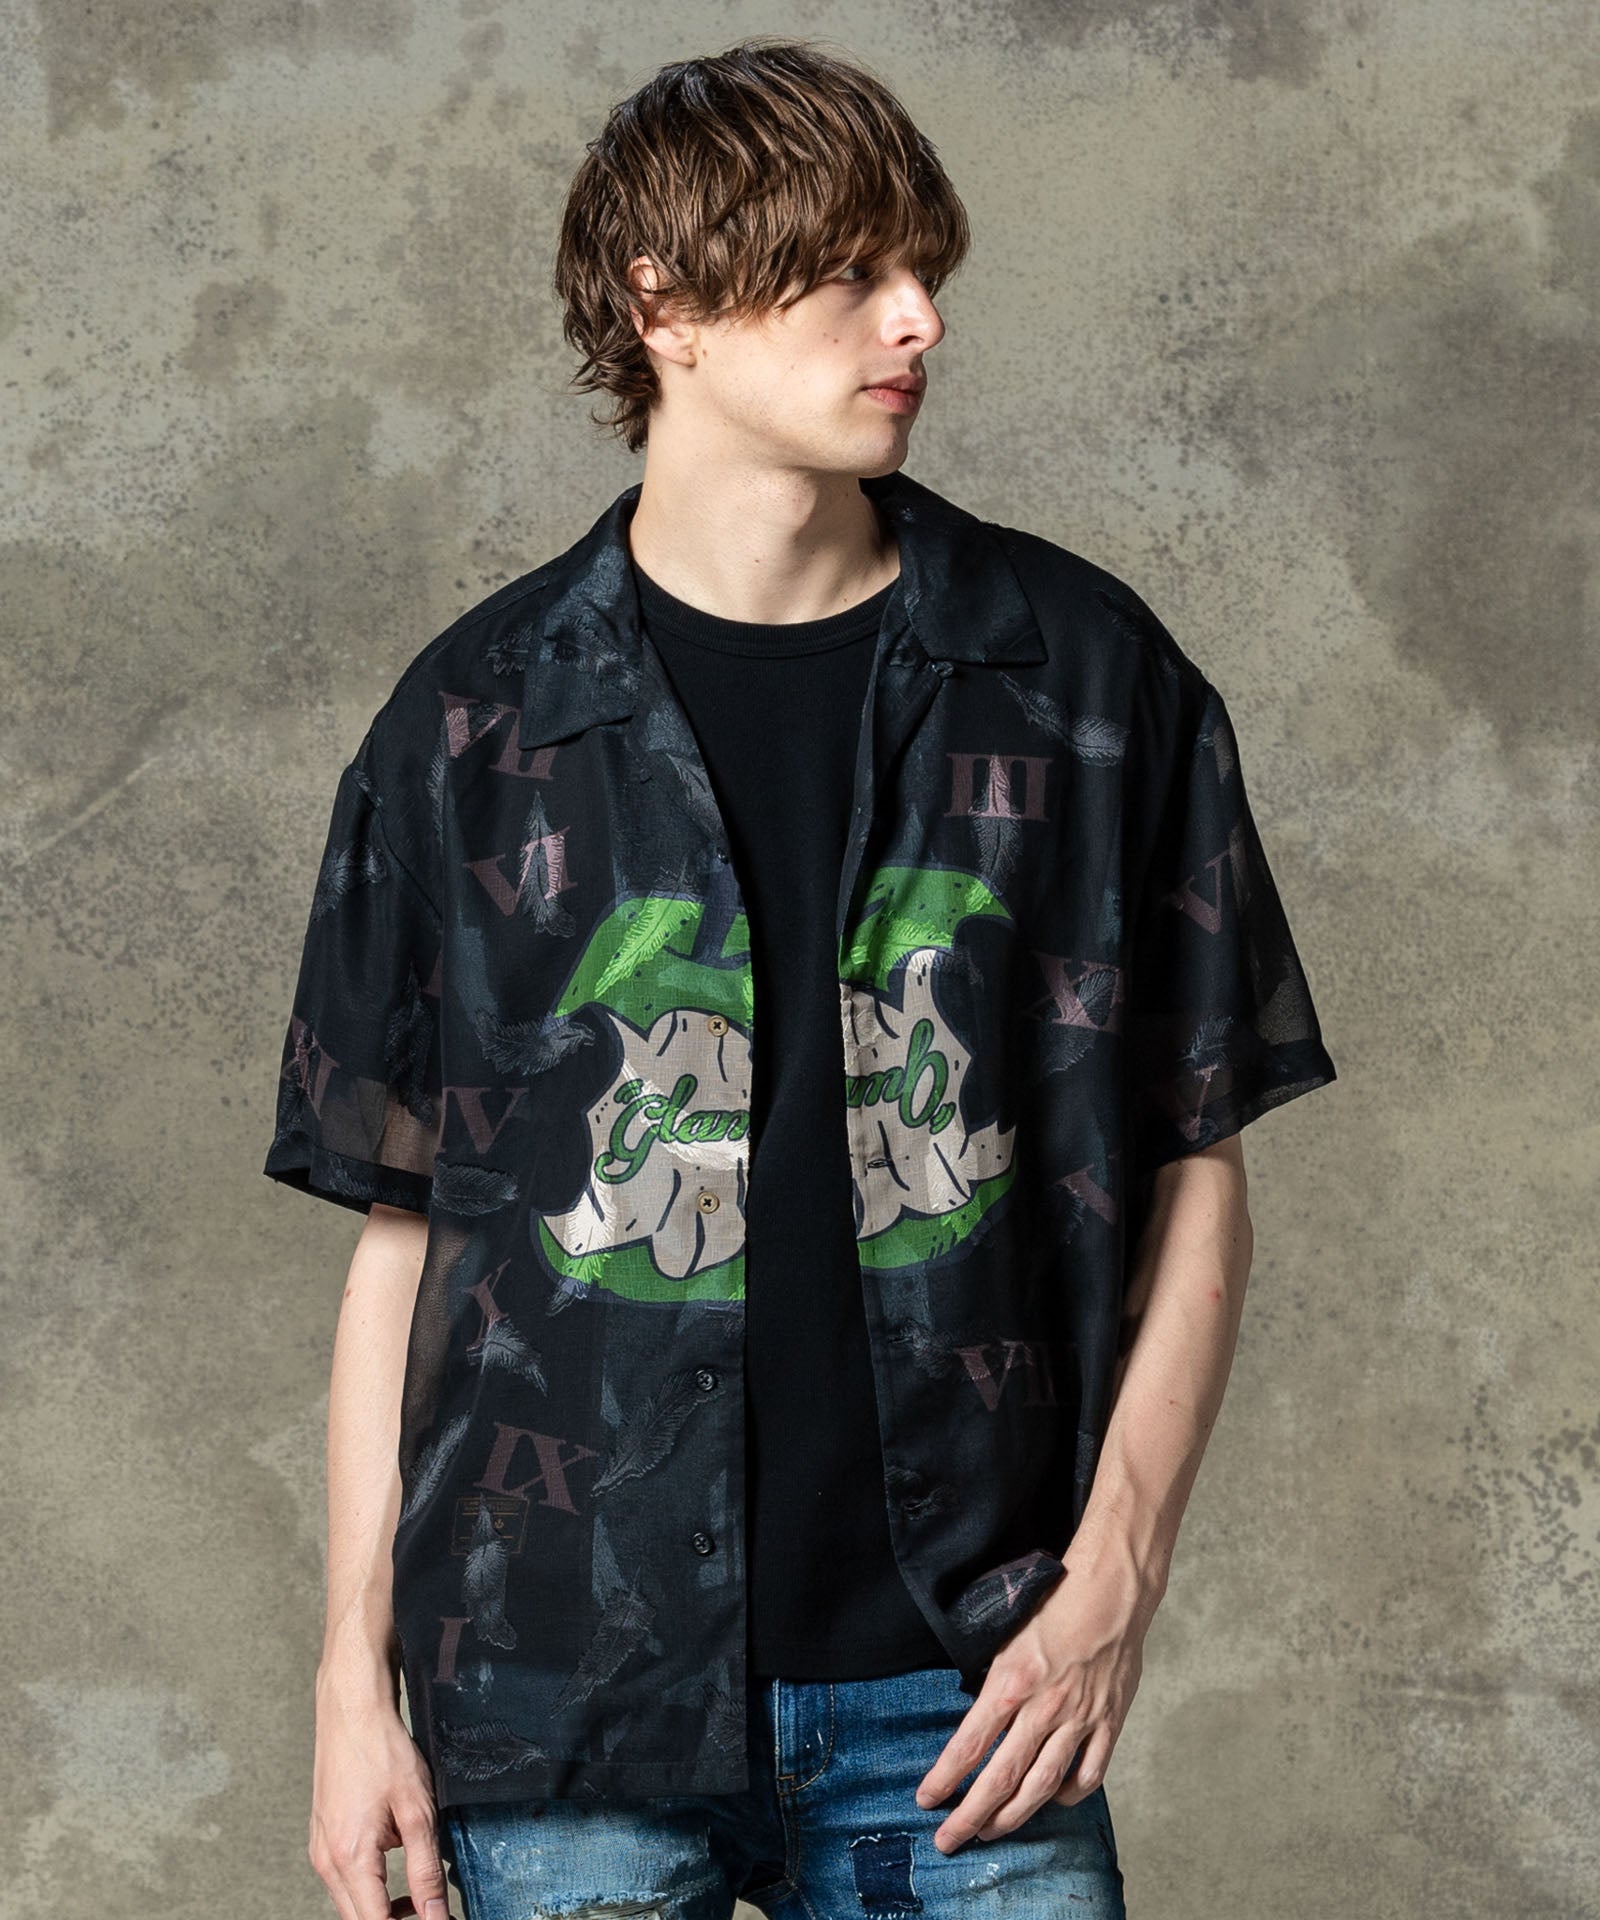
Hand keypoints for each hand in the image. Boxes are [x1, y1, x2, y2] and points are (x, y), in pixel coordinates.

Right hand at [308, 1655, 451, 1919]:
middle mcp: (327, 1861)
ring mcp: (320, 1850)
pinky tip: (394, 1871)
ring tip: (418, 1898)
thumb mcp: (417, 1810)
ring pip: (350, 1904)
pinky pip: (344, 1881)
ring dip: (381, 1910)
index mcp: (349, 1858)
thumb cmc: (381, 1749)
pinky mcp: (322, 1838)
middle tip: (430, 1913)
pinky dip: (369, 1888)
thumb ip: (425, 1869)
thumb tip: (435, 1915)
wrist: (352, 1710)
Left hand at [912, 1536, 1153, 1854]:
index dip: (945, 1777)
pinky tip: (1051, 1800)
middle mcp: (1044, 1708)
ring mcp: (1080, 1720)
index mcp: (1012, 1682)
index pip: (970, 1743)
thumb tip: (975, 1715)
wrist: (1112, 1592)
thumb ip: (994, 1680)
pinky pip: (1088, 1774)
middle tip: (948, 1840)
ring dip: (1012, 1816)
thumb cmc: (1056, 1604)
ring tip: (989, 1833)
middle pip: (1002, 1777)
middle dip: (970, 1815)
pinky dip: (1068, 1794)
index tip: (926, 1799)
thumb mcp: (1007, 1634)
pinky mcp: (1109, 1723)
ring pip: (1041, 1785)